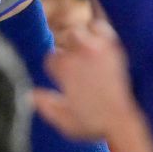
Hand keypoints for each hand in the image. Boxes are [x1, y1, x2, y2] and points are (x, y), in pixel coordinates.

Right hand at [31, 20, 134, 141]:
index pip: (51, 58)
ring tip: (86, 51)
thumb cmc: (92, 123)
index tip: (63, 77)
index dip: (56, 68)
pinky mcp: (115, 49)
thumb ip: (45, 106)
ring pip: (83, 29)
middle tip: (76, 61)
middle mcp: (80, 54)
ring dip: (83, 37)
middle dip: (68, 48)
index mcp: (65, 68)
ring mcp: (99, 49)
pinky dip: (99, 30)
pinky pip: (103, 28)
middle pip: (67, 37)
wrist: (121, 121)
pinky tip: (98, 41)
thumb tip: (30, 95)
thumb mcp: (63, 120)